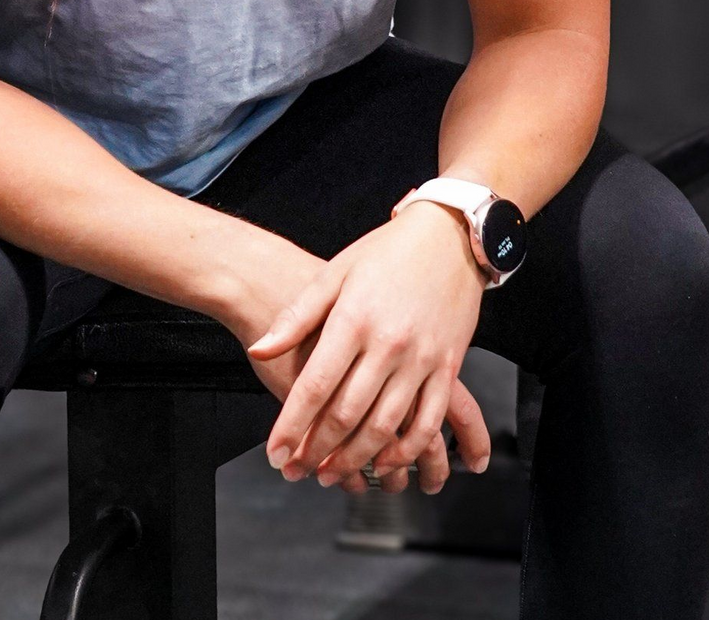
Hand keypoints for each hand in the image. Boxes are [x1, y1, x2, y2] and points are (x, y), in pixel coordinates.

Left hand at [248, 203, 491, 494]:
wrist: (448, 235)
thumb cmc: (386, 251)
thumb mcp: (335, 272)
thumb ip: (297, 316)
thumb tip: (259, 349)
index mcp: (354, 319)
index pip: (316, 385)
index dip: (293, 425)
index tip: (275, 453)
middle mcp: (389, 344)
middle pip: (348, 413)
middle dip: (318, 450)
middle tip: (297, 471)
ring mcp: (422, 358)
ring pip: (387, 426)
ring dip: (357, 459)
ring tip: (331, 473)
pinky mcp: (449, 366)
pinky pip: (429, 420)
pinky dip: (407, 450)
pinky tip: (387, 463)